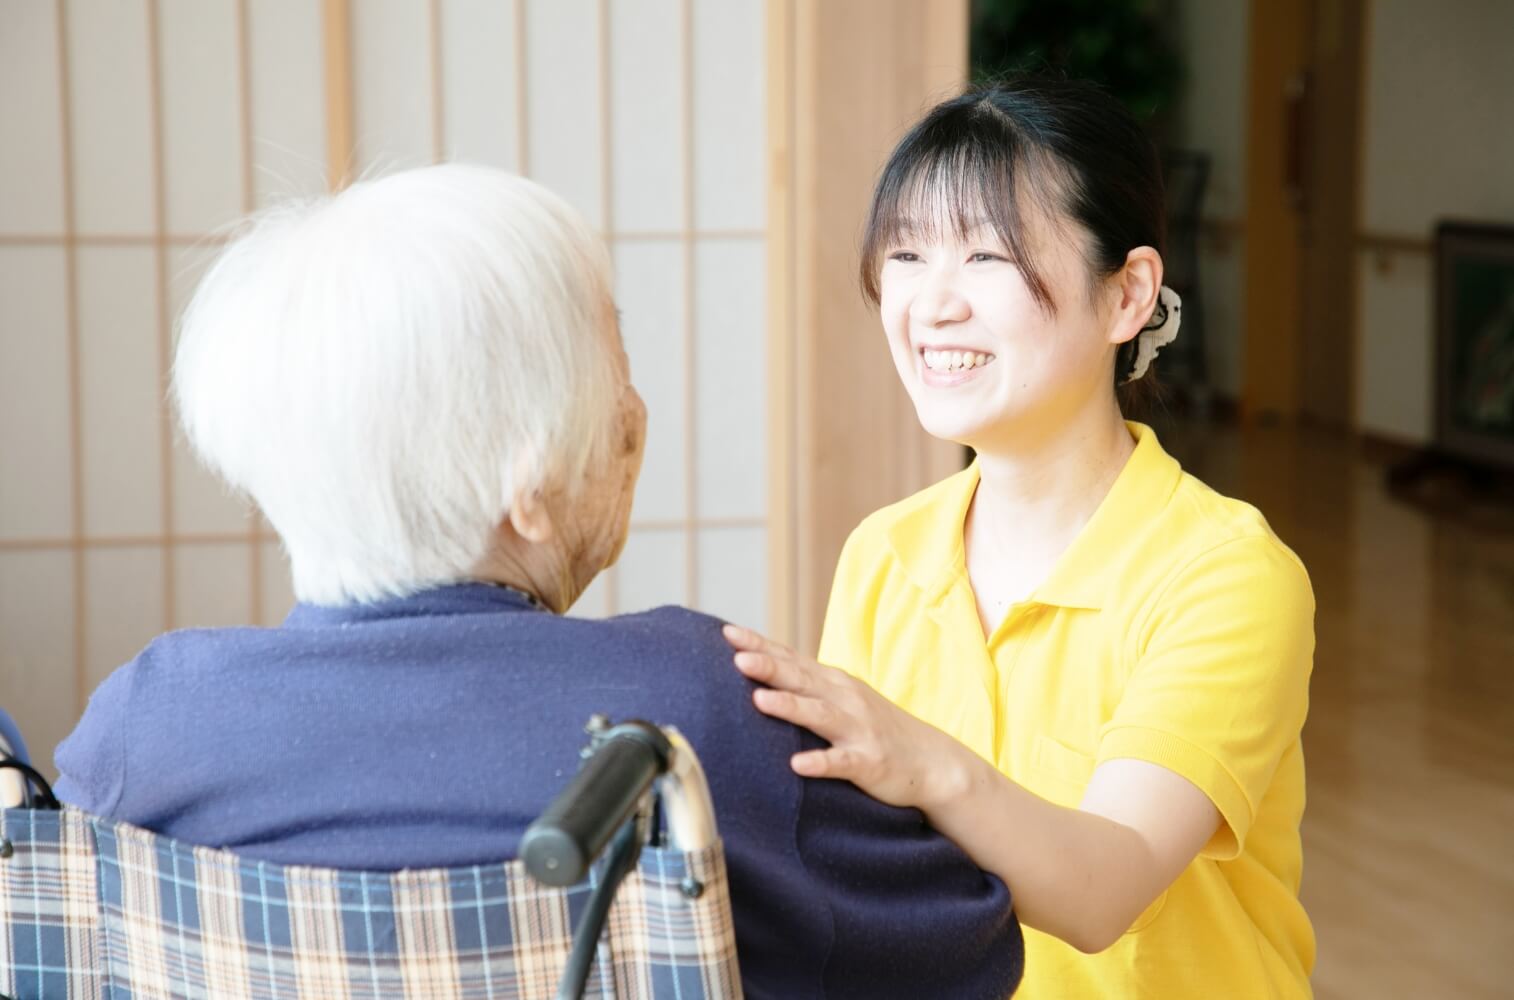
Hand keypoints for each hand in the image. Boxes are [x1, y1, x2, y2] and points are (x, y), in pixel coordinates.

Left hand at [722, 623, 970, 810]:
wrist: (932, 761)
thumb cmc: (875, 728)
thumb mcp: (842, 698)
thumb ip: (806, 685)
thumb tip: (759, 668)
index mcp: (833, 683)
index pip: (790, 658)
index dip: (760, 645)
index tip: (726, 633)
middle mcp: (844, 699)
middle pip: (801, 679)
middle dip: (769, 667)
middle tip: (737, 657)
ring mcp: (858, 730)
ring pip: (819, 715)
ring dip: (790, 706)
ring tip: (759, 700)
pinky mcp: (869, 762)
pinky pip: (842, 762)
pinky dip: (821, 762)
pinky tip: (798, 765)